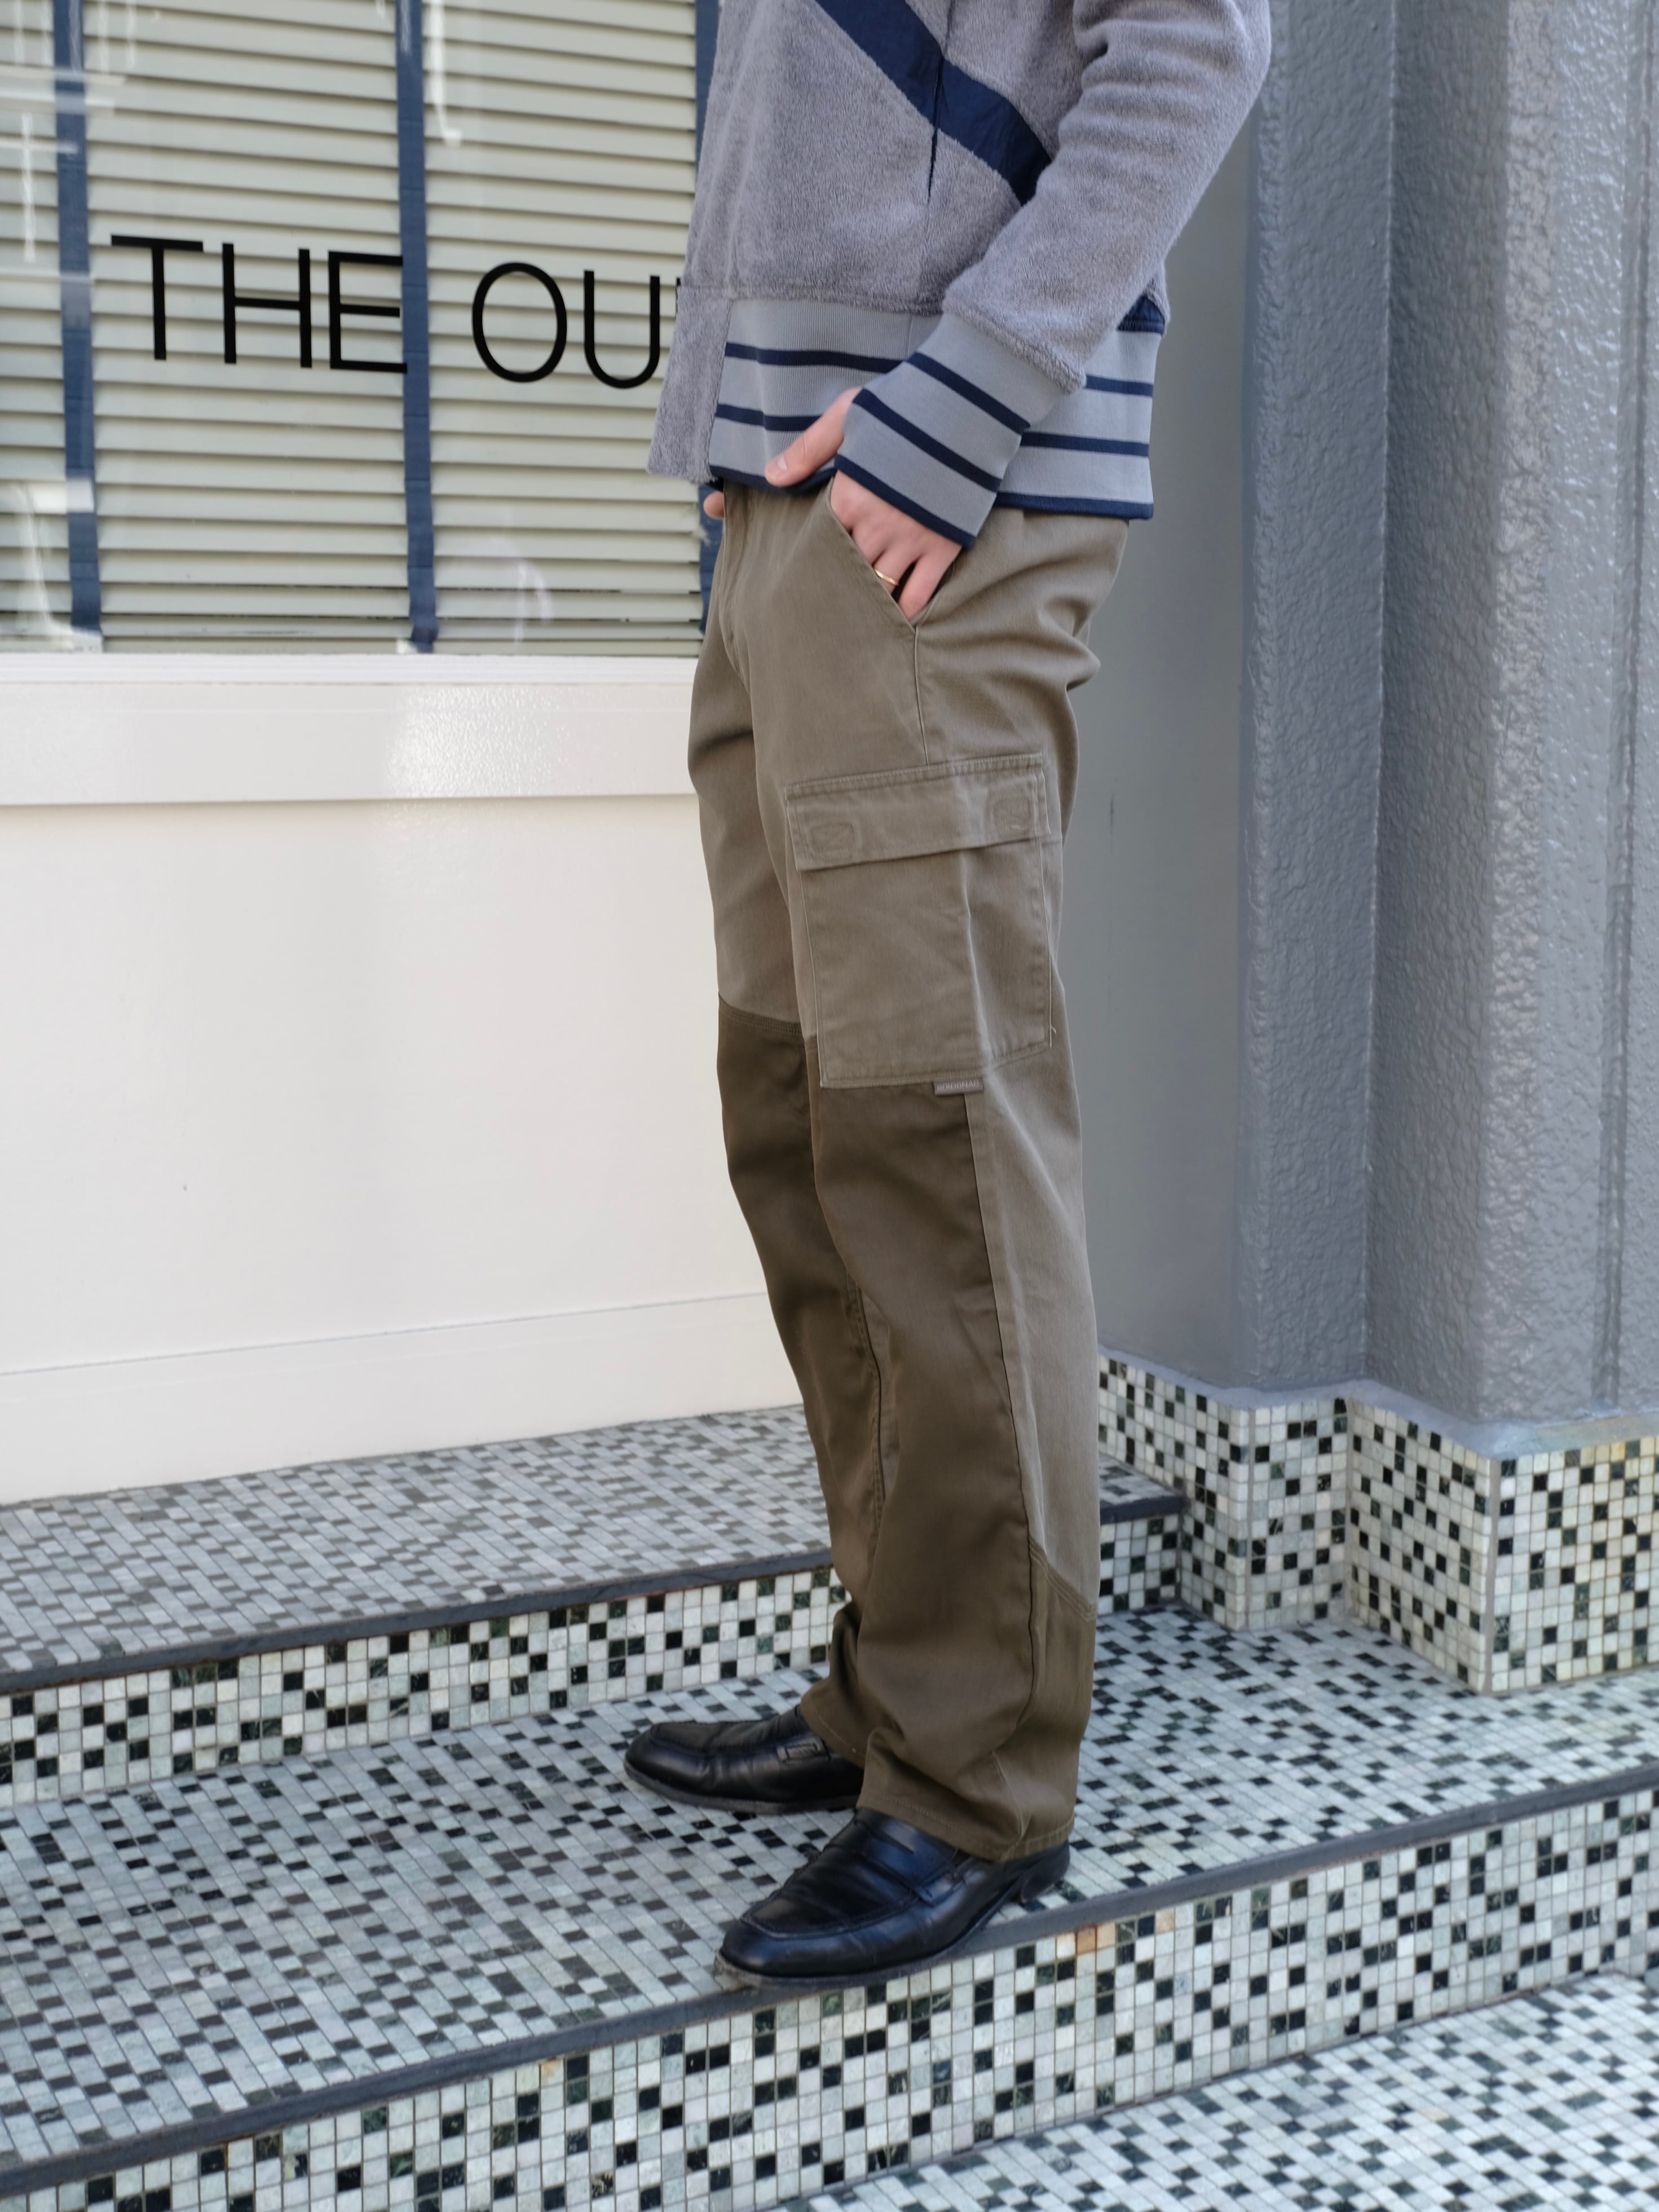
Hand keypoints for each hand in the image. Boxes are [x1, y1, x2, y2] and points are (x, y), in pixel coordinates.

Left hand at [703, 387, 963, 618]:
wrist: (969, 409)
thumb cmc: (906, 406)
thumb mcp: (850, 414)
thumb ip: (810, 448)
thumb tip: (772, 475)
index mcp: (850, 496)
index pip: (822, 539)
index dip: (815, 552)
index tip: (809, 563)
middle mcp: (877, 525)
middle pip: (848, 568)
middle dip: (839, 581)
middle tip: (828, 600)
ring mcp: (911, 540)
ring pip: (880, 587)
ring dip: (868, 601)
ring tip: (856, 616)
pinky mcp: (943, 548)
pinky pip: (920, 593)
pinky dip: (906, 611)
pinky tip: (894, 620)